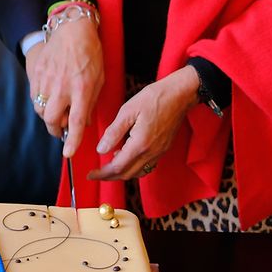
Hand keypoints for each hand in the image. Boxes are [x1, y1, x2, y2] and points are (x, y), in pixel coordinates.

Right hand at [25, 15, 103, 157]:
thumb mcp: (98, 78)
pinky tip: (49, 99)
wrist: (72, 29)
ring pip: (40, 109)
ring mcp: (47, 80)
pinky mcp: (37, 74)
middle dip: (55, 131)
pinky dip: (41, 103)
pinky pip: (34, 96)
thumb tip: (85, 122)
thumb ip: (91, 102)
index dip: (72, 140)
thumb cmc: (90, 53)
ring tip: (57, 112)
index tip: (68, 153)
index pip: (75, 121)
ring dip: (48, 116)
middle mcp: (62, 87)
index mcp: (81, 89)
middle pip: (51, 119)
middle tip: (61, 132)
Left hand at [87, 66, 198, 180]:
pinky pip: (147, 166)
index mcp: (140, 144)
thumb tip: (101, 150)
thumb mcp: (128, 110)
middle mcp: (151, 152)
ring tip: (109, 165)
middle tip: (96, 174)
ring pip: (137, 172)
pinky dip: (134, 167)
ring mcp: (159, 152)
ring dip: (122, 173)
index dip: (102, 173)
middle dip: (109, 177)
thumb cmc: (154, 98)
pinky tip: (127, 156)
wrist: (180, 94)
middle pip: (127, 174)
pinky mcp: (163, 149)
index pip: (117, 167)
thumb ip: (114, 132)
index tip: (91, 174)